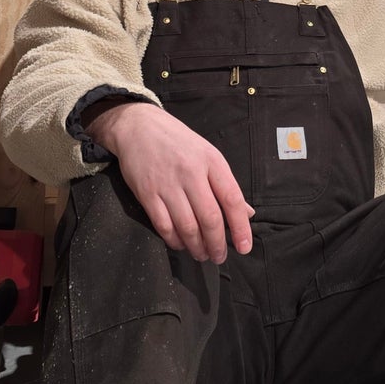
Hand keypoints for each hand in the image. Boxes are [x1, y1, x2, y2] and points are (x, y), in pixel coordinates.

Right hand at [87, 101, 253, 263]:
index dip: (240, 228)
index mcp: (211, 161)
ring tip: (201, 254)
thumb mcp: (207, 155)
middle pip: (210, 218)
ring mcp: (167, 183)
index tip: (244, 247)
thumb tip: (246, 214)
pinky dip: (174, 241)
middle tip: (219, 256)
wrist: (138, 126)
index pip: (232, 199)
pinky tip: (180, 244)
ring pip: (187, 226)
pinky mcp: (147, 193)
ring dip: (197, 247)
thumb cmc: (177, 142)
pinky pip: (164, 225)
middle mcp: (191, 172)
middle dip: (217, 244)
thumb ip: (225, 185)